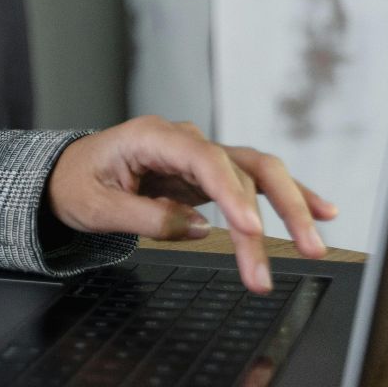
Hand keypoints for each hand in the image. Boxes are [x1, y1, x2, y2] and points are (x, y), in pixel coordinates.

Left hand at [45, 115, 338, 293]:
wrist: (66, 174)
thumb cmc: (76, 184)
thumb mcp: (97, 206)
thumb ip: (146, 217)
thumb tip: (199, 229)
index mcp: (151, 136)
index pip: (204, 160)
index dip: (232, 195)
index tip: (251, 231)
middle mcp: (183, 140)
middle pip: (242, 165)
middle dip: (278, 207)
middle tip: (303, 249)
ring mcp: (199, 156)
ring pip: (257, 175)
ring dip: (289, 209)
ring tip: (314, 245)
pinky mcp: (208, 176)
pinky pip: (253, 185)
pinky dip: (286, 198)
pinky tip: (321, 212)